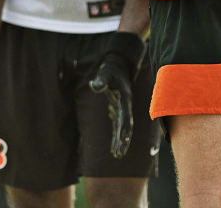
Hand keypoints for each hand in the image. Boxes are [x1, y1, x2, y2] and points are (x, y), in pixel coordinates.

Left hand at [88, 31, 144, 158]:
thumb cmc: (111, 68)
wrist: (118, 65)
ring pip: (123, 128)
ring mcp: (123, 108)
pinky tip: (114, 146)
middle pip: (126, 126)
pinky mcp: (118, 109)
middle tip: (119, 153)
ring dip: (120, 141)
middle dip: (123, 140)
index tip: (124, 140)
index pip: (126, 116)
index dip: (125, 128)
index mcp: (125, 98)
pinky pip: (118, 125)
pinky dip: (116, 135)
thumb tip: (94, 86)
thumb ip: (101, 80)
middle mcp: (126, 105)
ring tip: (117, 155)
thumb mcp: (105, 72)